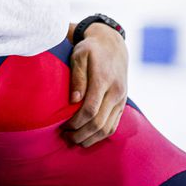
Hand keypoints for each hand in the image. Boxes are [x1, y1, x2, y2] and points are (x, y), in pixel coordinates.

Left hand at [62, 23, 127, 146]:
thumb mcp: (79, 55)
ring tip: (75, 141)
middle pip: (99, 123)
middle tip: (66, 138)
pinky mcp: (122, 103)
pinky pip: (114, 125)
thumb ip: (77, 77)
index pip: (90, 110)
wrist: (112, 44)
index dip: (75, 122)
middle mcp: (116, 92)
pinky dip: (101, 135)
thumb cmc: (91, 49)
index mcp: (103, 80)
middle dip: (81, 134)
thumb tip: (73, 100)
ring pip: (108, 128)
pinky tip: (88, 137)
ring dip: (91, 138)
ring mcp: (121, 99)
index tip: (62, 126)